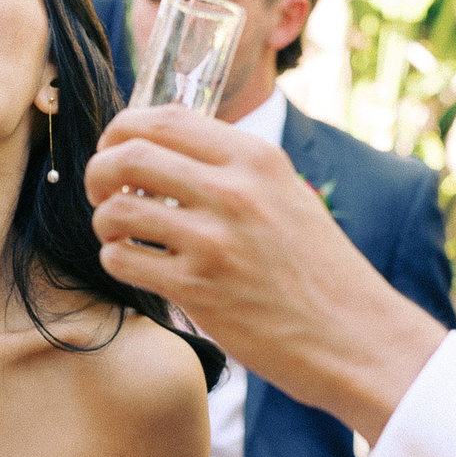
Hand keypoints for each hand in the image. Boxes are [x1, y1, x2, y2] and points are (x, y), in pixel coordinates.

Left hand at [87, 107, 444, 442]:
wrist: (356, 338)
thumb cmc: (320, 273)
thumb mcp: (288, 197)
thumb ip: (235, 171)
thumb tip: (165, 151)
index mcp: (257, 159)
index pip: (165, 118)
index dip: (123, 130)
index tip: (115, 150)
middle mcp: (235, 191)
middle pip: (128, 155)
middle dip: (98, 172)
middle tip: (102, 193)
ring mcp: (214, 241)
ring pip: (116, 210)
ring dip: (104, 223)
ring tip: (120, 236)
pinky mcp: (197, 289)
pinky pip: (123, 260)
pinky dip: (116, 261)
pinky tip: (137, 267)